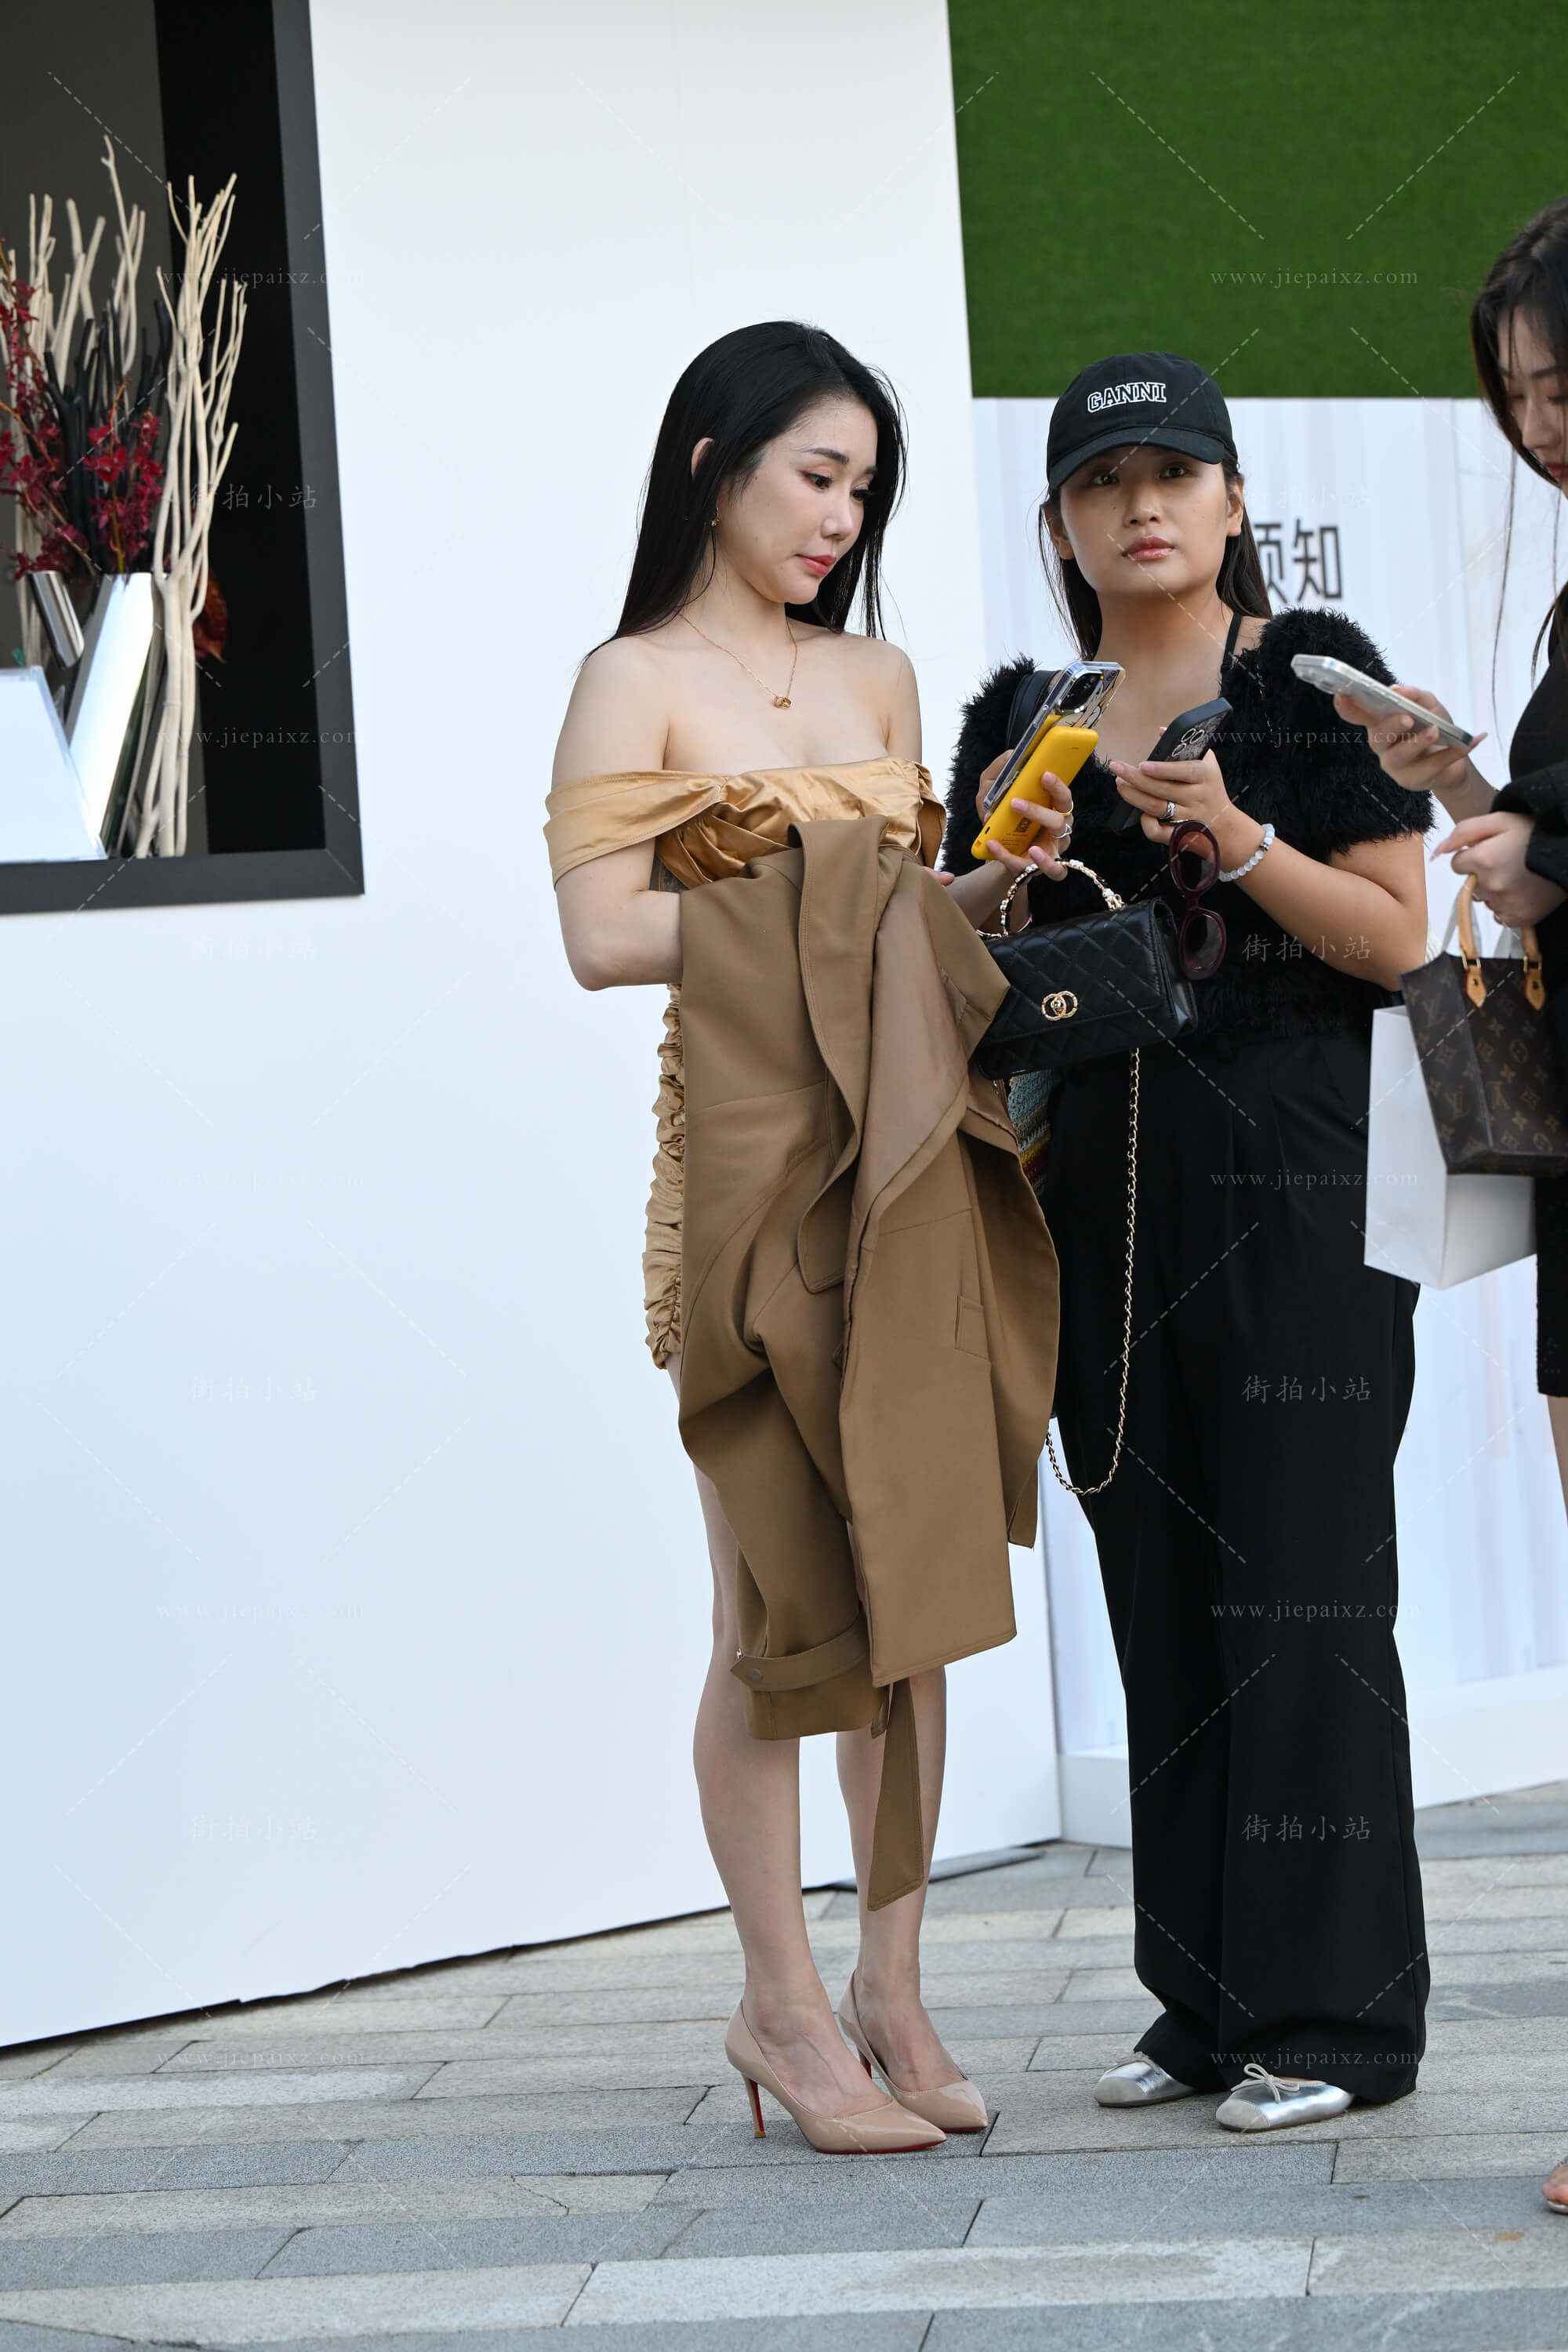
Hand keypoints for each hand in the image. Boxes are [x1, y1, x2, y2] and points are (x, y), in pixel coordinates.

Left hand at [975, 749, 1074, 881]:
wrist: (997, 850)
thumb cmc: (1004, 818)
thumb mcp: (994, 793)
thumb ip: (1000, 774)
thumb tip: (1011, 755)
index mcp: (1055, 809)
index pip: (1064, 796)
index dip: (1057, 786)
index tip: (1044, 774)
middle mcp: (1059, 830)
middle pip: (1060, 821)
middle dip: (1038, 812)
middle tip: (1015, 803)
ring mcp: (1053, 852)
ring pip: (1055, 853)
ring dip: (1040, 850)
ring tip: (1026, 845)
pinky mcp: (1040, 871)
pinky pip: (1035, 873)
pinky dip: (1014, 861)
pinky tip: (995, 848)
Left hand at [1108, 748, 1241, 855]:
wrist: (1225, 827)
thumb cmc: (1211, 790)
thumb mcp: (1208, 764)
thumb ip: (1186, 747)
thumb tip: (1161, 730)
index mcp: (1205, 777)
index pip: (1184, 771)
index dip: (1163, 769)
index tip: (1142, 764)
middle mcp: (1197, 798)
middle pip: (1162, 789)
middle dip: (1135, 779)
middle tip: (1117, 769)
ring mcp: (1188, 818)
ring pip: (1156, 808)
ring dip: (1134, 797)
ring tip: (1120, 785)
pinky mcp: (1179, 835)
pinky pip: (1157, 831)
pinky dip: (1145, 822)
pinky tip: (1138, 812)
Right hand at [1332, 682, 1486, 799]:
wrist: (1455, 758)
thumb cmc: (1434, 727)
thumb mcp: (1430, 706)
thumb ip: (1416, 696)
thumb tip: (1399, 690)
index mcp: (1381, 724)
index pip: (1358, 715)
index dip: (1347, 706)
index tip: (1341, 694)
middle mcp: (1382, 746)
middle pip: (1379, 736)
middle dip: (1392, 726)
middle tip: (1409, 718)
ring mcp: (1394, 766)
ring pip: (1400, 756)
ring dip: (1418, 743)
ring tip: (1436, 733)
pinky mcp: (1412, 781)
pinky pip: (1432, 766)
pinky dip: (1453, 753)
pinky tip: (1472, 741)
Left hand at [1431, 809, 1567, 927]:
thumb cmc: (1535, 833)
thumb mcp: (1500, 820)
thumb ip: (1464, 832)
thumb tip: (1438, 850)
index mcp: (1484, 859)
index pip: (1457, 865)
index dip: (1472, 856)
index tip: (1490, 851)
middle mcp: (1491, 886)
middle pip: (1470, 884)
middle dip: (1482, 874)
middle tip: (1508, 862)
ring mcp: (1505, 905)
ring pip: (1485, 900)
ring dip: (1494, 891)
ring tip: (1518, 876)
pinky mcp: (1519, 918)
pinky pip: (1500, 916)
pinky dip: (1507, 906)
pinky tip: (1522, 891)